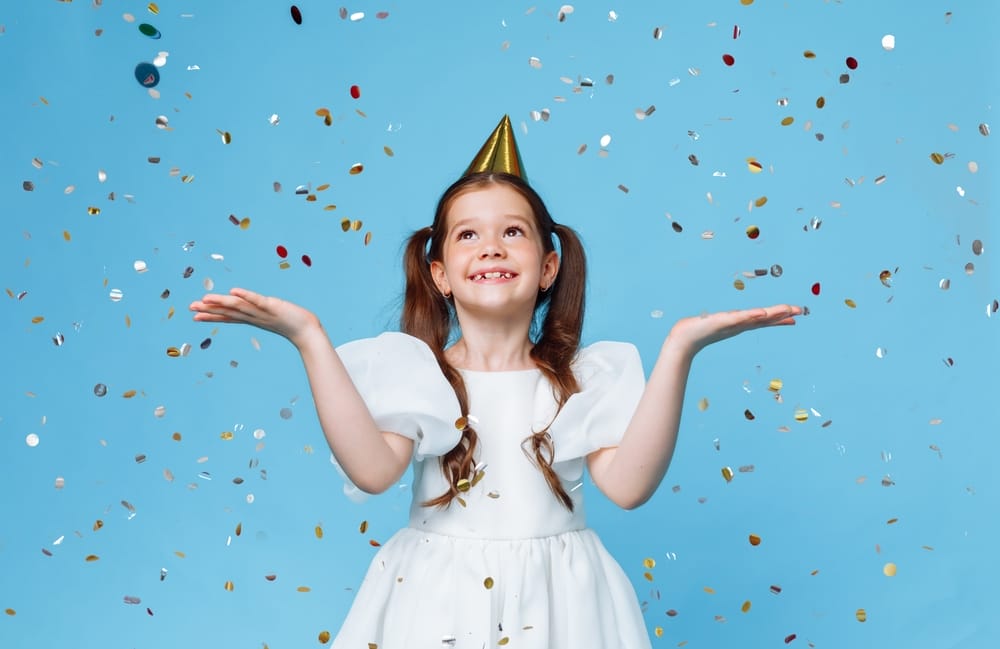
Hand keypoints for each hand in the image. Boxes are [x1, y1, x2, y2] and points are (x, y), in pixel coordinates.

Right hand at [189, 287, 320, 343]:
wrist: (308, 330)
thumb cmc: (291, 322)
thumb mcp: (271, 317)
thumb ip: (260, 313)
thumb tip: (252, 310)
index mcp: (252, 318)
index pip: (228, 316)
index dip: (211, 315)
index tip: (194, 315)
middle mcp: (254, 316)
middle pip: (229, 312)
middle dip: (209, 310)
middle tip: (191, 308)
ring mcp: (262, 312)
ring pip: (238, 306)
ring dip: (221, 302)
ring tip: (205, 298)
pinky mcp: (272, 306)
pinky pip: (257, 300)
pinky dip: (246, 296)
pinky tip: (234, 291)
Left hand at [666, 304, 801, 356]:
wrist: (683, 340)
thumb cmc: (698, 331)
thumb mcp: (717, 324)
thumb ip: (726, 323)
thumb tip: (731, 321)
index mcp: (739, 324)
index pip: (763, 319)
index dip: (779, 317)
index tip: (795, 316)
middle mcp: (738, 324)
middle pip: (764, 318)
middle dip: (782, 314)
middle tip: (801, 311)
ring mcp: (731, 324)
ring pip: (756, 318)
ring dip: (772, 314)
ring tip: (787, 310)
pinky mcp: (722, 322)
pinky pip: (738, 318)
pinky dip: (750, 316)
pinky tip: (760, 313)